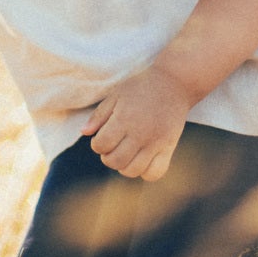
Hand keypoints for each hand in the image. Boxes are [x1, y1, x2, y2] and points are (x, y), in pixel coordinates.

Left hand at [82, 66, 191, 180]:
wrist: (174, 83)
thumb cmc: (141, 86)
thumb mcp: (116, 95)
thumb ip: (99, 115)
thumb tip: (84, 132)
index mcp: (124, 119)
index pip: (102, 145)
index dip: (97, 144)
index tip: (101, 137)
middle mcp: (140, 134)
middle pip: (115, 161)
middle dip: (107, 157)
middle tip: (112, 146)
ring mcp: (155, 143)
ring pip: (133, 171)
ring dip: (123, 166)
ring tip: (125, 153)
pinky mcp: (169, 148)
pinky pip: (155, 173)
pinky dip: (145, 172)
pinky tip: (141, 160)